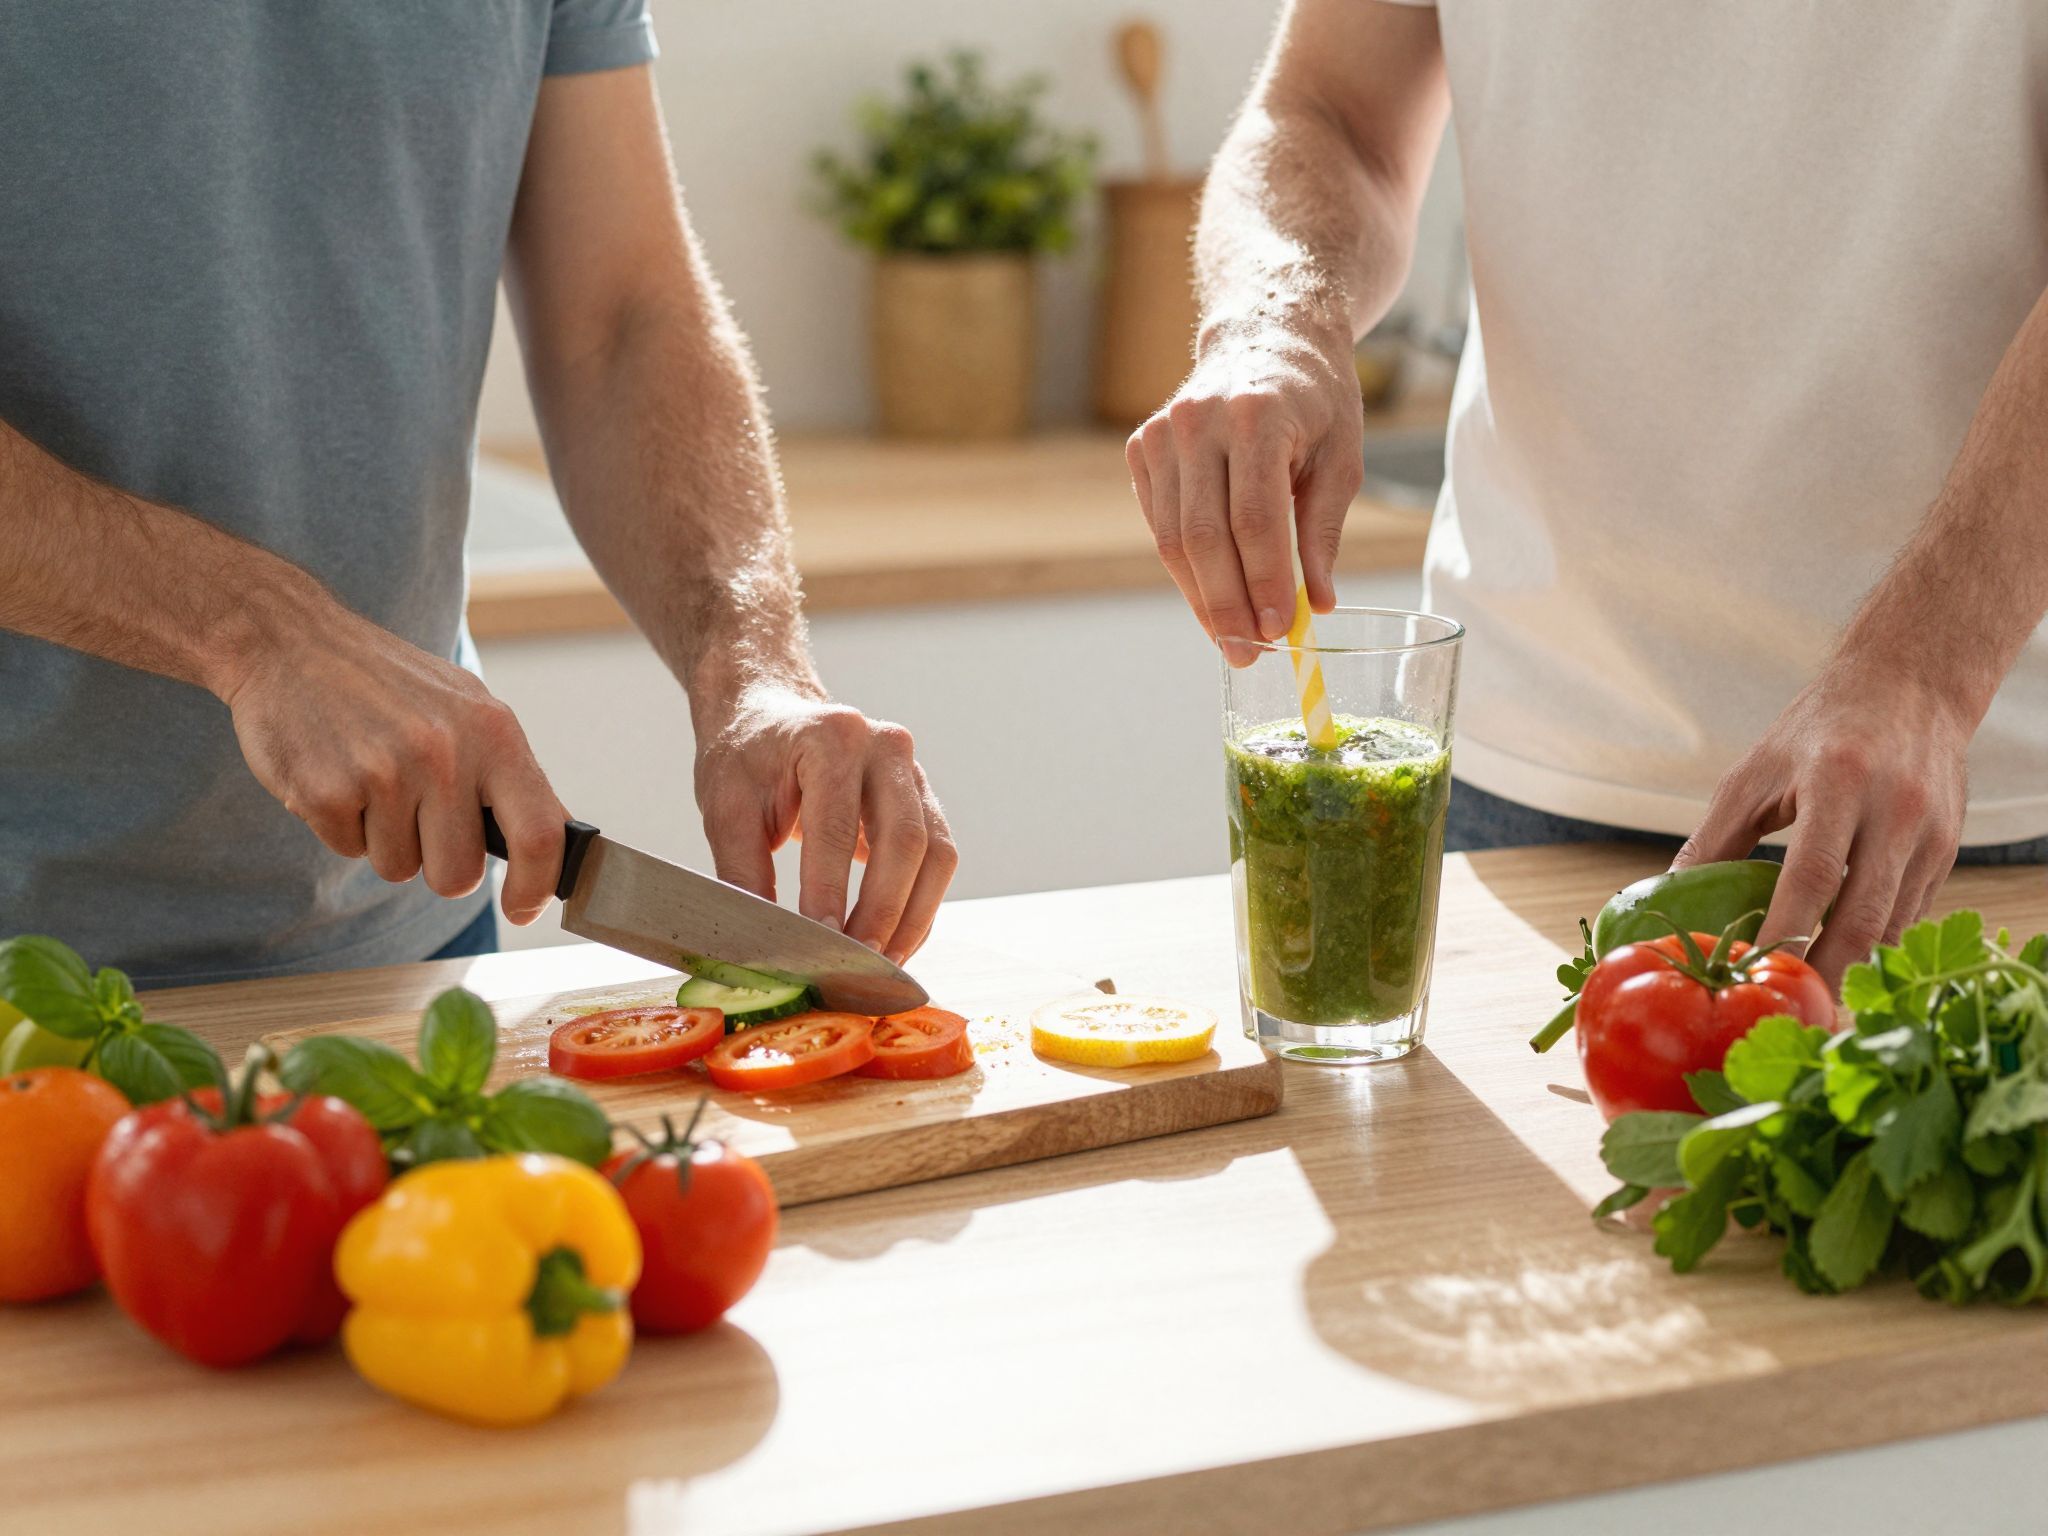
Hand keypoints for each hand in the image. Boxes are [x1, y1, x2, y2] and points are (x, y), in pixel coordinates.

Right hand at [218, 595, 569, 925]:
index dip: (537, 886)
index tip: (522, 908)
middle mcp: (444, 753)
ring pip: (400, 868)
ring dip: (386, 840)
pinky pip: (349, 852)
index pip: (540, 834)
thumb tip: (554, 845)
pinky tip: (339, 774)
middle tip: (419, 817)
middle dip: (440, 865)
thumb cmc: (390, 683)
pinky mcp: (325, 792)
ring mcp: (383, 773)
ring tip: (373, 779)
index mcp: (494, 733)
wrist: (291, 642)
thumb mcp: (469, 708)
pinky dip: (344, 827)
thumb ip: (510, 774)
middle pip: (459, 875)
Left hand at [693, 682, 957, 963]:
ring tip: (882, 964)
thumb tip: (764, 941)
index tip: (819, 943)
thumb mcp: (726, 809)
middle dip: (882, 911)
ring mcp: (914, 771)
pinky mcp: (925, 799)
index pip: (837, 827)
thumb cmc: (746, 758)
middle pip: (904, 840)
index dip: (829, 891)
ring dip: (913, 916)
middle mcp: (885, 746)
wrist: (770, 712)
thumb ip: (743, 873)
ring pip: (935, 854)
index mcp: (831, 736)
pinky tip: (894, 942)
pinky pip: (938, 860)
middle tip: (858, 963)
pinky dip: (919, 907)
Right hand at [1127, 319, 1363, 664]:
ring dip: (1202, 597)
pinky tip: (1212, 594)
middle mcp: (1199, 421)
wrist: (1266, 334)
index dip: (1264, 582)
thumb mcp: (1341, 456)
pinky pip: (1160, 525)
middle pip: (1204, 537)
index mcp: (1257, 415)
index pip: (1255, 519)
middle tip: (1251, 654)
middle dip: (1227, 604)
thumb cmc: (1315, 399)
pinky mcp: (1142, 447)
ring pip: (1173, 539)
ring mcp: (1162, 433)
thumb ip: (1324, 531)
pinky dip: (1186, 568)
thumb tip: (1319, 604)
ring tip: (1232, 639)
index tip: (1281, 631)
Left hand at [1674, 661, 1971, 986]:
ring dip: (1853, 973)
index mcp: (1838, 781)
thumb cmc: (1818, 730)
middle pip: (1862, 916)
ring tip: (1809, 1008)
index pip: (1812, 875)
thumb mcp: (1755, 774)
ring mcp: (1930, 835)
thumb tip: (1666, 897)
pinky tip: (1844, 969)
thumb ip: (1715, 839)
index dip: (1784, 933)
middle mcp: (1894, 810)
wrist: (1910, 686)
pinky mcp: (1948, 852)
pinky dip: (1875, 948)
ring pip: (1893, 927)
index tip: (1751, 975)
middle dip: (1824, 975)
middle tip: (1786, 1017)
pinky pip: (1910, 917)